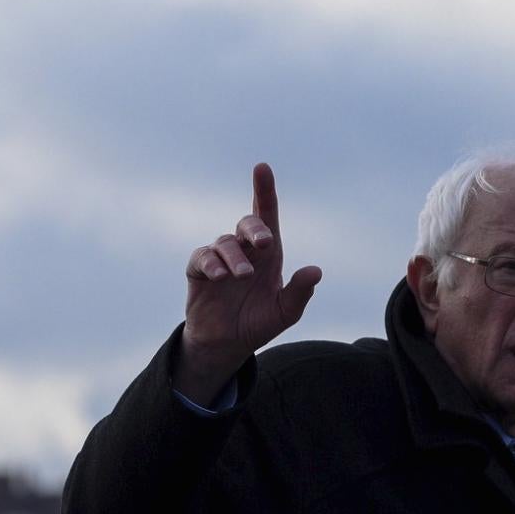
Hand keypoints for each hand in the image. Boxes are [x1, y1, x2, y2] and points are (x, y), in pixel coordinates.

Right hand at [177, 162, 321, 401]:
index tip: (262, 168)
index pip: (267, 216)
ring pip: (224, 243)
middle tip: (264, 244)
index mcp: (268, 254)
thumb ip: (300, 292)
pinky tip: (220, 277)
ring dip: (235, 258)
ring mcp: (220, 259)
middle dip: (255, 228)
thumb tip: (316, 270)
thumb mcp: (286, 312)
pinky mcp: (199, 271)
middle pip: (247, 224)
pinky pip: (202, 258)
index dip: (264, 191)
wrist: (228, 344)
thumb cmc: (259, 322)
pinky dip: (211, 264)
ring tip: (242, 277)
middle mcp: (244, 250)